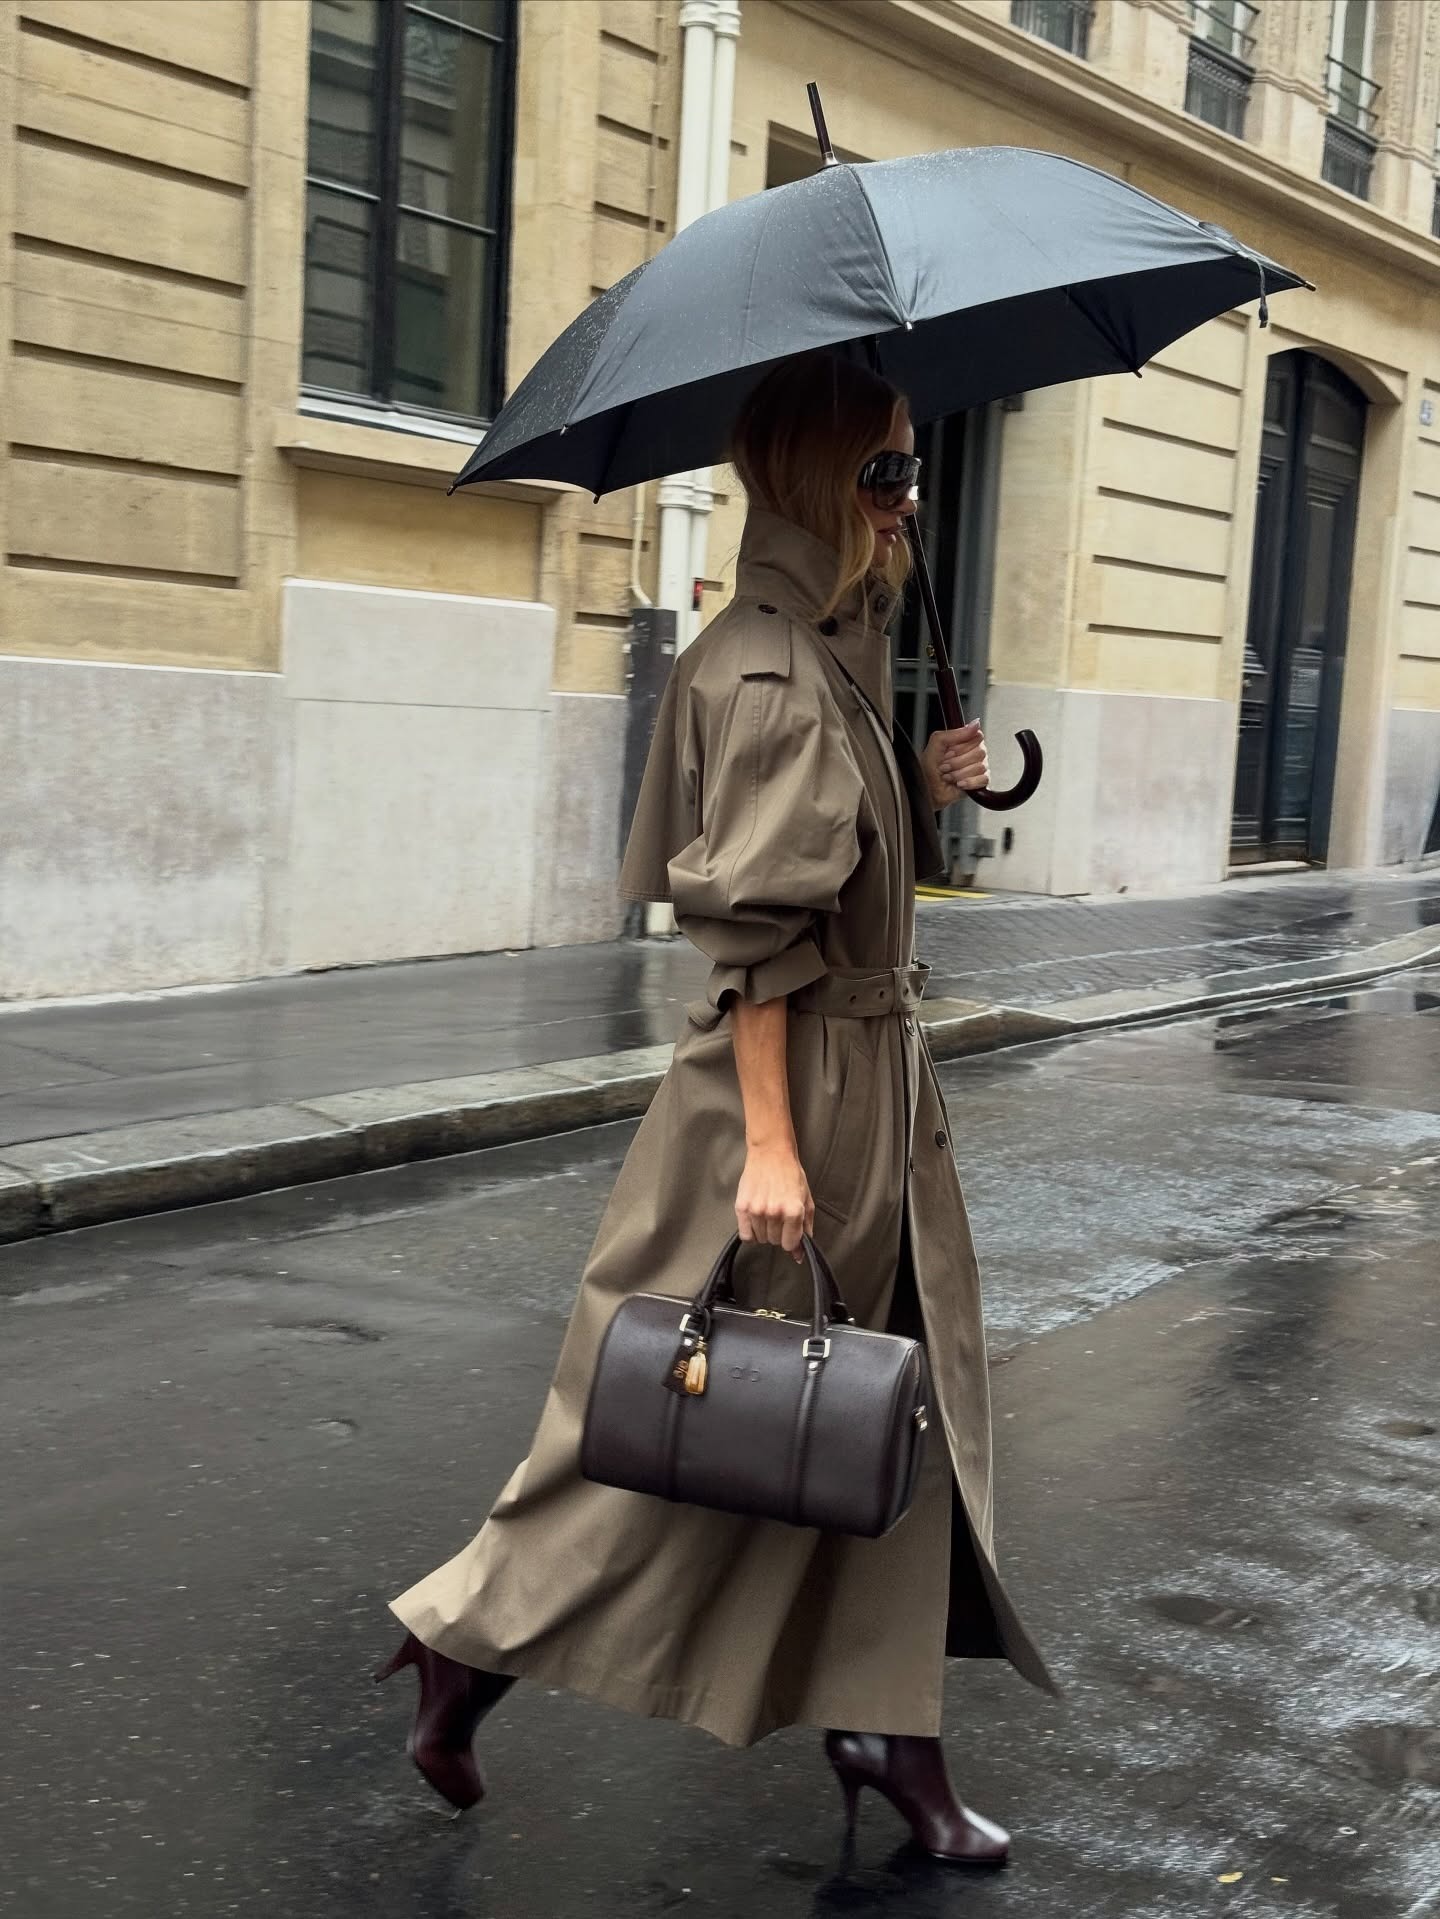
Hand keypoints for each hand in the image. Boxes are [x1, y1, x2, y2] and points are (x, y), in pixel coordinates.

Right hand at [735, 1142, 813, 1261]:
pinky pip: (745, 1234)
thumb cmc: (790, 1174)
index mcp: (793, 1210)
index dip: (791, 1240)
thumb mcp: (805, 1199)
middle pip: (775, 1241)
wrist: (771, 1153)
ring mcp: (756, 1210)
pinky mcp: (742, 1207)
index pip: (790, 1244)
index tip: (789, 1232)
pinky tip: (755, 1221)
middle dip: (778, 1233)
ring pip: (760, 1238)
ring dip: (764, 1231)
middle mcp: (774, 1212)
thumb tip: (800, 1253)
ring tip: (767, 1214)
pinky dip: (751, 1232)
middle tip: (778, 1217)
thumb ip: (806, 1227)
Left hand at [921, 722, 987, 806]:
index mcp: (964, 741)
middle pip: (980, 752)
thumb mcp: (936, 743)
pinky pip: (984, 779)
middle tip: (946, 765)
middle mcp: (973, 753)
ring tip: (948, 775)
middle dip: (958, 761)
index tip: (949, 752)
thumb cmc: (928, 769)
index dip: (962, 746)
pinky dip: (968, 782)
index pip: (977, 736)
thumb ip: (955, 732)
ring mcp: (979, 767)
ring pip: (980, 766)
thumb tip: (975, 724)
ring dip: (959, 773)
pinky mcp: (980, 782)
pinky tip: (958, 783)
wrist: (927, 790)